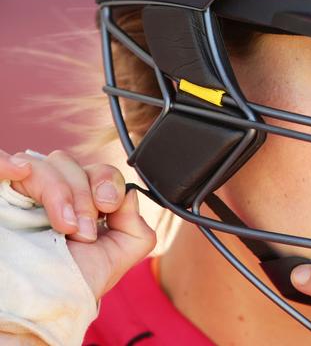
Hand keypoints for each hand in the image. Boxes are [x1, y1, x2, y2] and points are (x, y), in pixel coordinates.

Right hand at [0, 149, 155, 299]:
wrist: (36, 310)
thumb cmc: (70, 284)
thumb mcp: (116, 258)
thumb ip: (137, 227)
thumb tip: (129, 195)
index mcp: (78, 204)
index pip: (96, 170)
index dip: (108, 182)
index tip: (108, 209)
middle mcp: (50, 194)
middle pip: (71, 162)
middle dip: (85, 193)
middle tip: (84, 230)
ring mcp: (22, 193)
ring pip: (46, 163)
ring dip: (62, 193)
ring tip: (63, 229)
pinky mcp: (0, 194)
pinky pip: (2, 161)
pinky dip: (9, 162)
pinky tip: (19, 171)